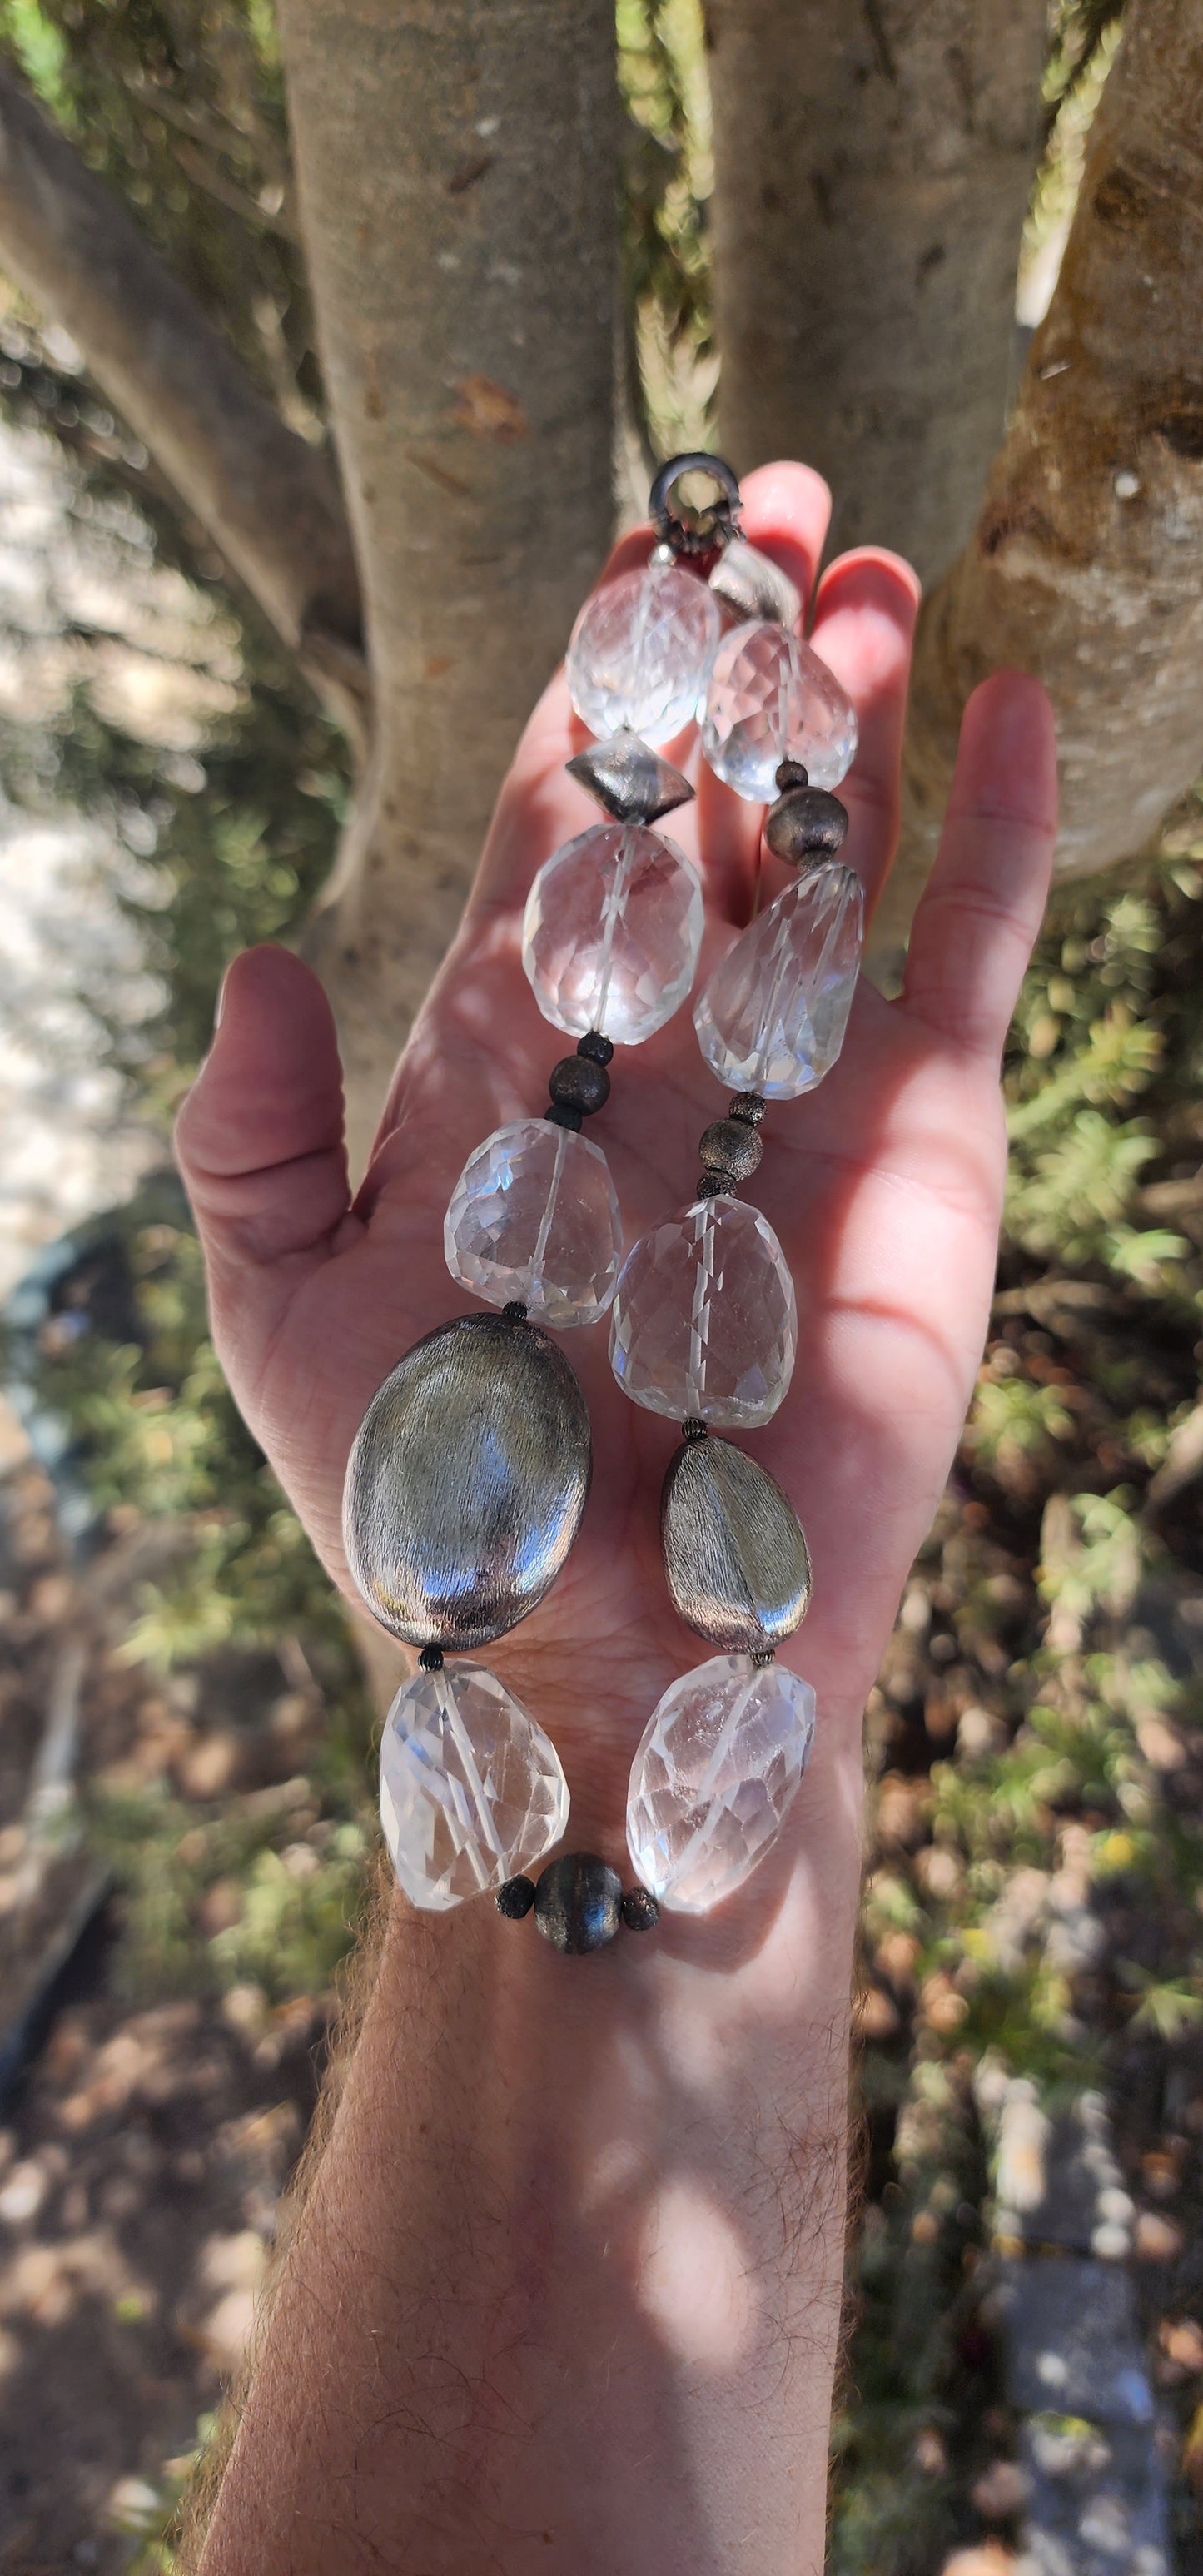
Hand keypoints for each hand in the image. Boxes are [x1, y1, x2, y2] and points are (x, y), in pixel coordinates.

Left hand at [176, 461, 1056, 1865]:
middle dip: (735, 657)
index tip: (624, 557)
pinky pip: (964, 958)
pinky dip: (985, 836)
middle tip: (770, 499)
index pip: (559, 834)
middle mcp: (660, 1052)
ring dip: (848, 710)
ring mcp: (799, 1087)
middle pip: (707, 811)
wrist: (613, 1656)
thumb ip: (253, 1131)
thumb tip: (256, 957)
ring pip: (832, 854)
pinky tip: (991, 698)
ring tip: (865, 566)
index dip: (595, 692)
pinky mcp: (918, 1142)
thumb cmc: (433, 1499)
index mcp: (510, 1062)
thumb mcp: (283, 1307)